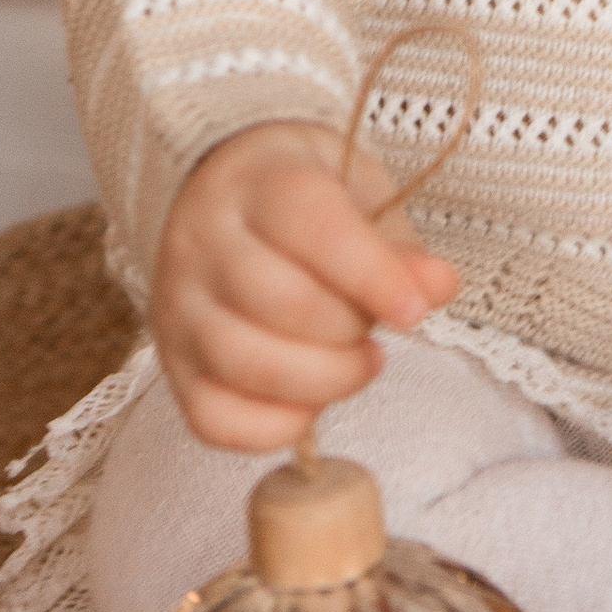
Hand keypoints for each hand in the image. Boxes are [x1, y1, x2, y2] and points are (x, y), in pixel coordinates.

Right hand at [150, 118, 460, 451]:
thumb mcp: (358, 194)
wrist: (222, 193)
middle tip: (376, 330)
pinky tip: (311, 403)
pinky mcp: (172, 366)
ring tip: (359, 363)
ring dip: (323, 382)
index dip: (370, 274)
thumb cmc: (302, 196)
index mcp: (257, 183)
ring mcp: (178, 308)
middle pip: (281, 302)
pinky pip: (214, 420)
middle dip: (350, 331)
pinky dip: (275, 428)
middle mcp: (203, 242)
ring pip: (247, 364)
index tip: (415, 311)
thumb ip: (398, 246)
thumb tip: (439, 287)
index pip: (311, 226)